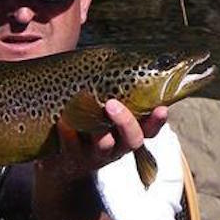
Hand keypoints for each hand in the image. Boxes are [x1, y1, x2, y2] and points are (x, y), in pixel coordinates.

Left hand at [40, 101, 167, 181]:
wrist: (58, 162)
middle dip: (126, 122)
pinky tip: (63, 121)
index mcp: (126, 134)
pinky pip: (71, 147)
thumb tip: (118, 58)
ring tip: (85, 110)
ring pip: (104, 146)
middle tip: (112, 104)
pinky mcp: (72, 159)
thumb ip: (110, 91)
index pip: (150, 129)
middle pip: (132, 140)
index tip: (161, 108)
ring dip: (98, 130)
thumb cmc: (84, 126)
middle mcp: (116, 147)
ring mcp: (94, 155)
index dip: (157, 121)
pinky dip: (68, 133)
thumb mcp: (101, 112)